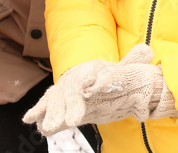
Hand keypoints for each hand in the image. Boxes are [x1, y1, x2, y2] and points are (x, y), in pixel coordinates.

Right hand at [23, 45, 176, 134]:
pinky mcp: (53, 100)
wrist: (85, 75)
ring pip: (55, 100)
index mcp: (89, 71)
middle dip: (69, 106)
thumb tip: (148, 51)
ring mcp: (61, 90)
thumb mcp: (119, 69)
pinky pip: (43, 105)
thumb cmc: (102, 75)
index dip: (85, 82)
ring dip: (52, 113)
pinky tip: (29, 119)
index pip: (86, 75)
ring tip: (50, 127)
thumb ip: (131, 63)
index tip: (88, 88)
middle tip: (71, 120)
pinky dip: (36, 111)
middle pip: (70, 91)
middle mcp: (73, 79)